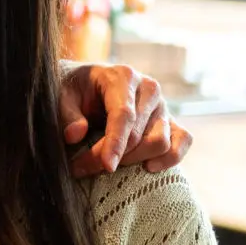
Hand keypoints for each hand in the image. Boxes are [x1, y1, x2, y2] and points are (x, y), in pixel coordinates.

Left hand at [60, 63, 191, 176]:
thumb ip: (67, 114)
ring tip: (107, 165)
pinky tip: (148, 167)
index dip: (115, 142)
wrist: (88, 83)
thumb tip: (75, 135)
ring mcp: (163, 105)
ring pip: (160, 142)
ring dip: (134, 161)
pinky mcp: (170, 120)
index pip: (123, 114)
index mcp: (123, 76)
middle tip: (81, 168)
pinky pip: (183, 140)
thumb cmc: (75, 89)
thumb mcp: (62, 95)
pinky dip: (170, 158)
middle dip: (111, 156)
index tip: (106, 165)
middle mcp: (148, 88)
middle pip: (139, 134)